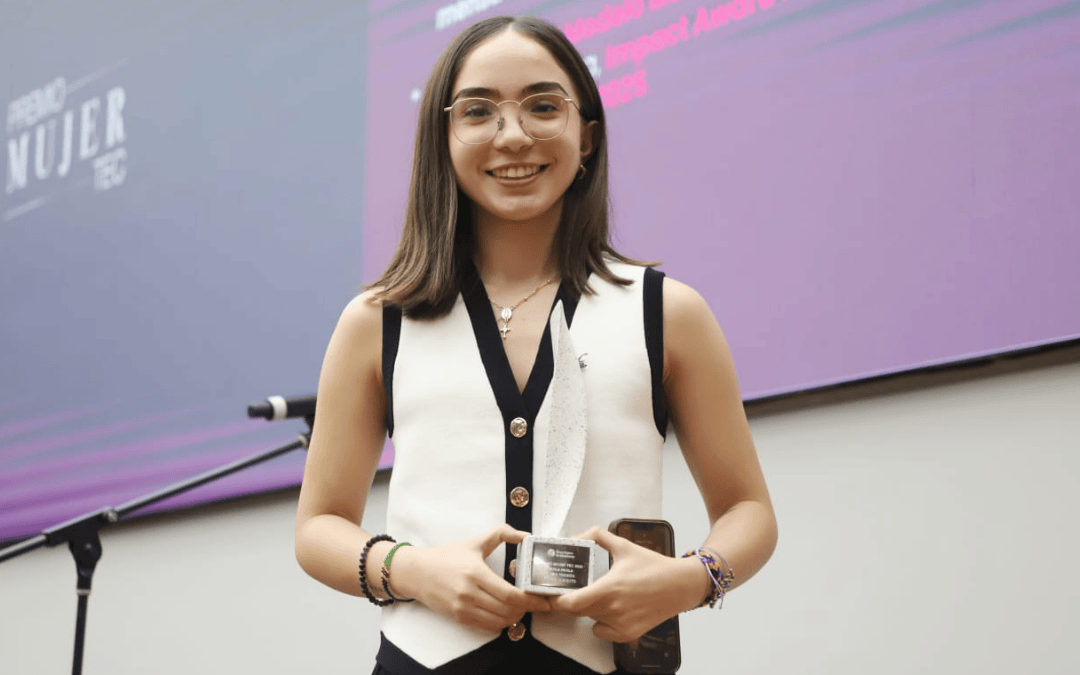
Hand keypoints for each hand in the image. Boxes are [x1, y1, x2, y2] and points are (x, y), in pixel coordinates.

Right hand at [391, 524, 551, 633]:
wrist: (418, 572)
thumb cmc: (447, 556)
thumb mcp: (475, 542)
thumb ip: (501, 534)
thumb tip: (525, 534)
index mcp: (476, 573)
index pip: (510, 594)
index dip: (531, 601)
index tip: (544, 601)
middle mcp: (469, 593)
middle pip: (507, 610)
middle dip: (526, 610)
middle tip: (536, 604)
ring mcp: (463, 608)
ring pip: (499, 621)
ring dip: (515, 617)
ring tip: (522, 608)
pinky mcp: (459, 617)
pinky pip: (487, 626)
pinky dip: (501, 623)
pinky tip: (506, 614)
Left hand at [548, 527, 708, 642]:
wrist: (680, 585)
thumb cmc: (653, 566)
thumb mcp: (624, 546)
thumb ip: (598, 536)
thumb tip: (579, 535)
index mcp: (609, 588)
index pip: (571, 603)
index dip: (556, 600)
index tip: (551, 593)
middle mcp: (613, 609)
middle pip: (576, 612)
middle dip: (569, 601)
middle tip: (568, 591)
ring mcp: (621, 624)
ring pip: (590, 619)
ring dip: (587, 609)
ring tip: (597, 595)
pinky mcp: (628, 634)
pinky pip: (602, 631)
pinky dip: (600, 623)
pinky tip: (609, 609)